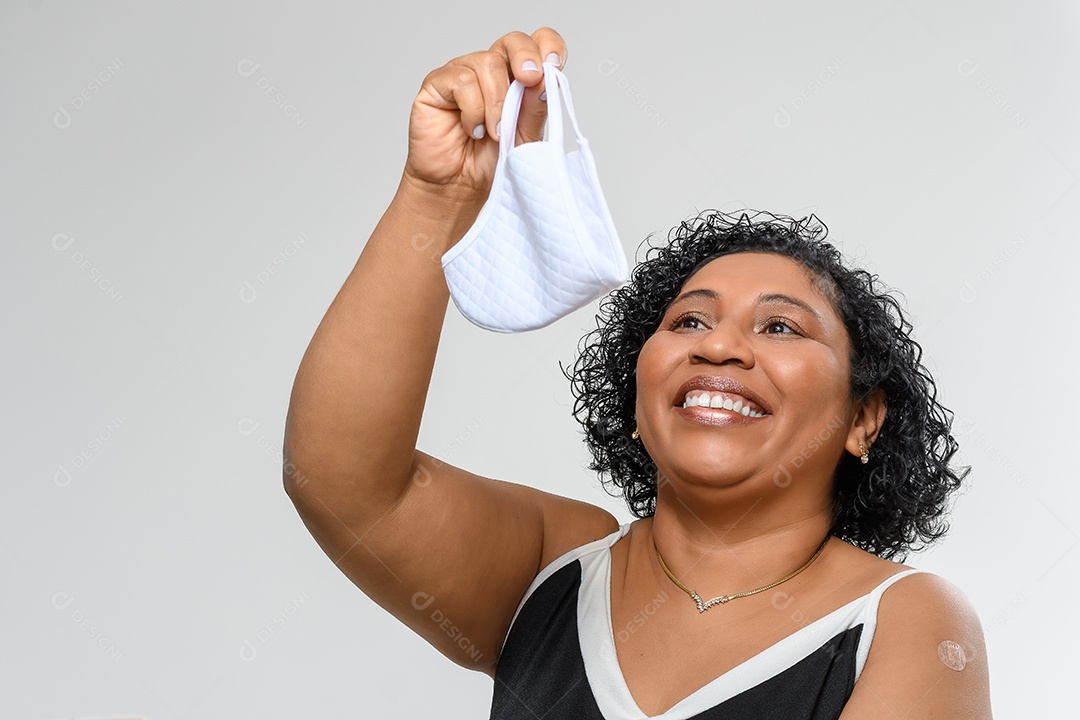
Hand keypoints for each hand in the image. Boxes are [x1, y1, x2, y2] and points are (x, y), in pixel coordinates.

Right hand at [403, 28, 566, 203]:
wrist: (460, 187)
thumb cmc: (491, 162)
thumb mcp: (524, 138)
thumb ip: (535, 107)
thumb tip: (546, 79)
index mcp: (517, 78)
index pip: (537, 45)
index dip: (547, 45)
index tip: (555, 63)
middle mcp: (490, 70)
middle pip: (512, 41)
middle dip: (525, 57)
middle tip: (530, 79)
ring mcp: (463, 73)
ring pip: (487, 63)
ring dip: (496, 103)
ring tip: (494, 133)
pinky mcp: (437, 84)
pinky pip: (461, 80)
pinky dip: (473, 109)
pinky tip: (473, 130)